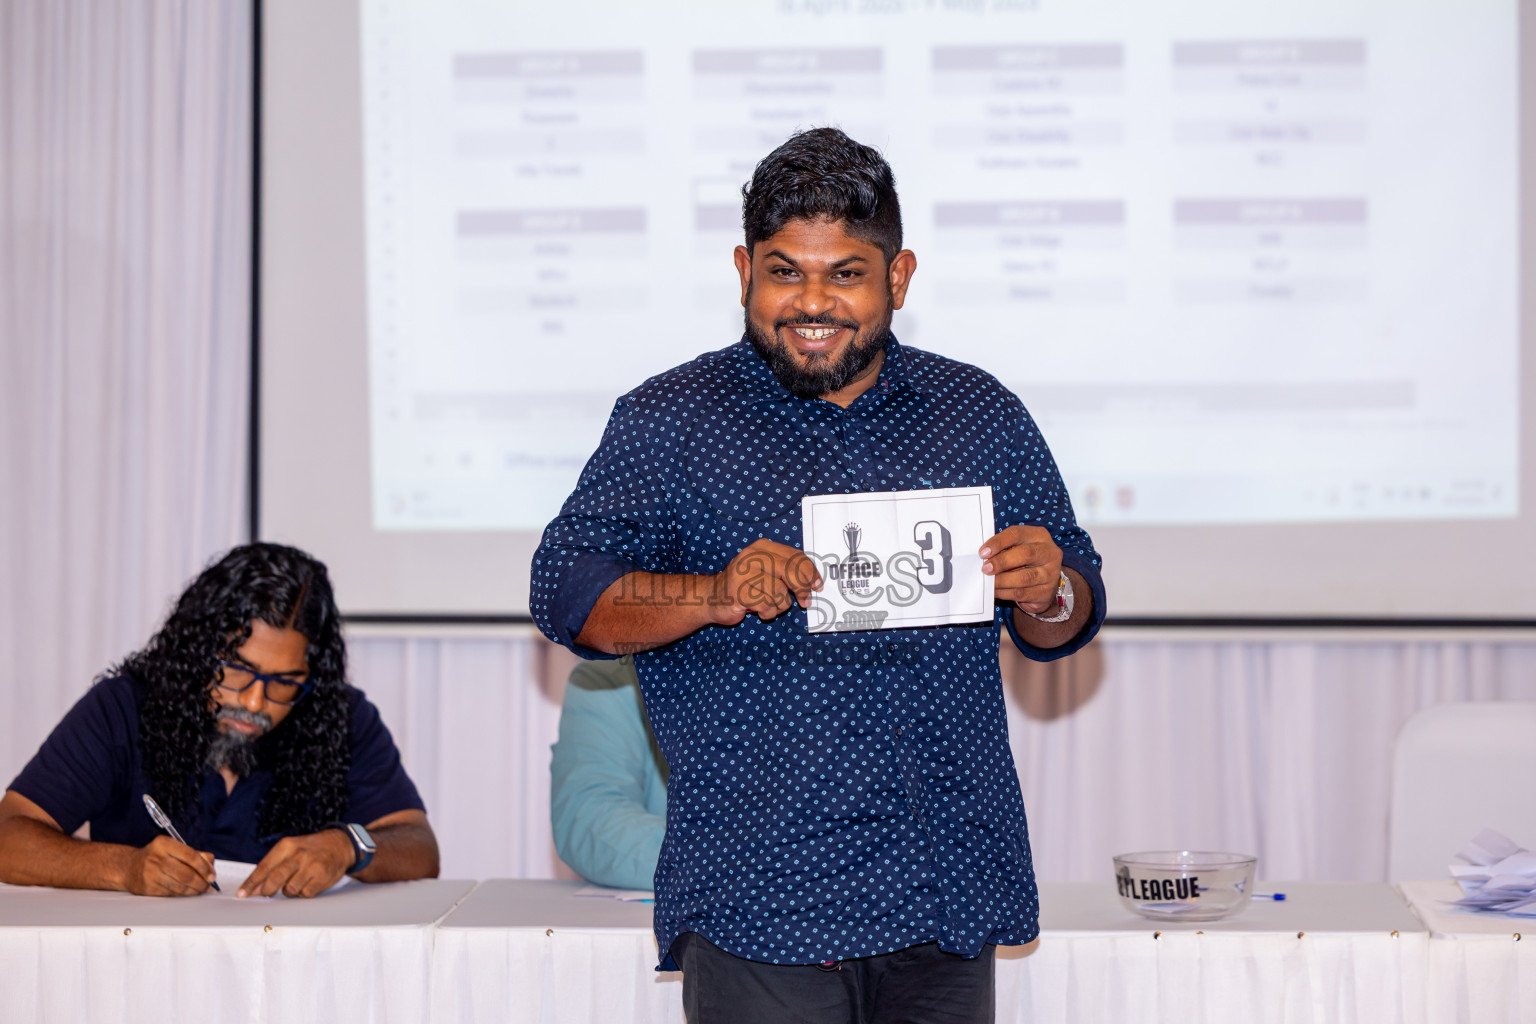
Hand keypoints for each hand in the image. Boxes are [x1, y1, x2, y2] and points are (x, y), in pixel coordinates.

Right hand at [124, 835, 215, 896]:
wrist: (129, 867)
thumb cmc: (156, 857)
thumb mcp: (173, 848)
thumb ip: (194, 853)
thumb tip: (210, 864)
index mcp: (164, 844)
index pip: (190, 856)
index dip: (204, 867)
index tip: (211, 875)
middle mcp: (155, 858)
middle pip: (186, 874)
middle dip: (201, 882)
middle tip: (208, 886)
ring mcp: (150, 874)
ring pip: (179, 886)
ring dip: (194, 891)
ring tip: (200, 890)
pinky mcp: (147, 888)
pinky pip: (171, 894)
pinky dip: (182, 895)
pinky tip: (187, 892)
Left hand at [238, 830, 352, 897]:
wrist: (340, 844)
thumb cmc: (310, 849)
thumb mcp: (290, 850)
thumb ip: (272, 867)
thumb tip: (254, 888)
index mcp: (286, 846)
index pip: (263, 867)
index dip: (251, 883)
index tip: (242, 893)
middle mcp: (298, 854)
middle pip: (274, 879)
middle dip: (267, 890)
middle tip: (267, 892)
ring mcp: (311, 865)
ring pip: (289, 890)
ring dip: (289, 891)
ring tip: (295, 882)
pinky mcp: (323, 876)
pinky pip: (305, 894)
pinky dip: (303, 893)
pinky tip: (307, 884)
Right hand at [710, 539, 822, 624]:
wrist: (711, 596)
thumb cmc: (744, 585)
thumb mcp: (766, 571)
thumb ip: (787, 571)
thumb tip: (813, 582)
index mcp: (763, 547)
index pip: (795, 556)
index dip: (810, 573)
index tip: (817, 585)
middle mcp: (753, 556)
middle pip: (790, 571)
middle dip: (801, 589)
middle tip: (804, 601)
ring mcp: (744, 573)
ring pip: (779, 592)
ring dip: (780, 605)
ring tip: (769, 605)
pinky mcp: (738, 591)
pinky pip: (766, 606)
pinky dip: (767, 613)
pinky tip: (759, 610)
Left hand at [979, 525, 1062, 615]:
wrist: (1044, 582)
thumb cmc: (1025, 560)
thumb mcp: (1017, 547)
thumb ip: (1004, 548)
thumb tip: (984, 556)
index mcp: (1039, 536)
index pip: (1017, 534)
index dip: (999, 542)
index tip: (983, 552)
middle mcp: (1049, 553)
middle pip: (1025, 554)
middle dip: (1002, 562)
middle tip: (986, 568)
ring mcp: (1050, 574)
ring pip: (1024, 577)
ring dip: (1002, 580)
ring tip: (989, 582)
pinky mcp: (1046, 592)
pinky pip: (1022, 593)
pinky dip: (1005, 592)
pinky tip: (995, 591)